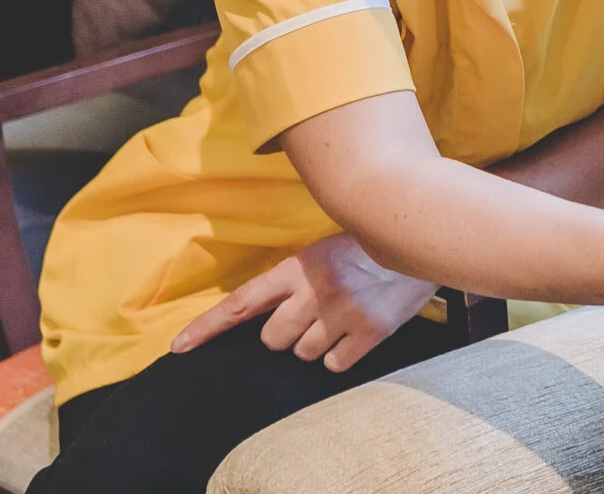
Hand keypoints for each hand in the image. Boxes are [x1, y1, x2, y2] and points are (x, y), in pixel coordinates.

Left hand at [171, 232, 439, 372]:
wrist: (424, 240)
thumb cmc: (371, 246)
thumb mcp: (324, 250)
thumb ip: (295, 278)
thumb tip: (265, 312)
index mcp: (297, 268)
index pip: (241, 303)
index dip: (207, 327)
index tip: (179, 347)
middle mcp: (313, 293)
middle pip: (272, 339)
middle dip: (286, 333)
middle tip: (311, 315)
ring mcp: (341, 314)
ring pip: (303, 353)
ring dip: (316, 343)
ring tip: (339, 319)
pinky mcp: (370, 331)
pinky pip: (335, 363)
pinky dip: (342, 353)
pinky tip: (356, 332)